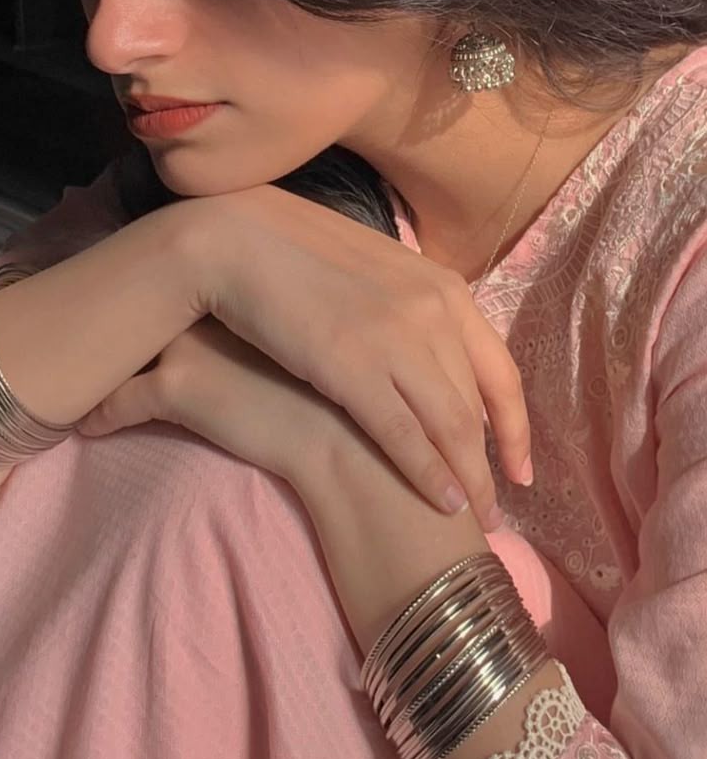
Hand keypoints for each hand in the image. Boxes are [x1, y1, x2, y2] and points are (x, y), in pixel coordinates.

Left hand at [76, 316, 337, 485]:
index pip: (184, 292)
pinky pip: (117, 405)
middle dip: (123, 327)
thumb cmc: (343, 403)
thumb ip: (290, 338)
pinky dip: (100, 418)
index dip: (165, 309)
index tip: (151, 322)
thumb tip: (279, 348)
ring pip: (123, 354)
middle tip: (101, 343)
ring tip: (84, 382)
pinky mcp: (173, 390)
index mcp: (243, 294)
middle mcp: (209, 311)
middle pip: (148, 315)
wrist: (339, 437)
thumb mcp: (318, 353)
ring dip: (102, 371)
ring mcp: (188, 347)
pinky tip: (89, 428)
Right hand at [182, 184, 530, 529]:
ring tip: (479, 520)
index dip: (516, 427)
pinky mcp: (352, 367)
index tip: (521, 468)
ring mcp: (395, 339)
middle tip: (499, 511)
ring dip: (471, 479)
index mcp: (443, 289)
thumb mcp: (375, 277)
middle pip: (478, 406)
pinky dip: (430, 474)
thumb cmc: (299, 258)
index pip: (499, 371)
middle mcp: (433, 313)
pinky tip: (446, 505)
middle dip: (494, 465)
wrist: (237, 238)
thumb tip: (426, 352)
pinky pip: (404, 433)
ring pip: (452, 425)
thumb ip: (409, 313)